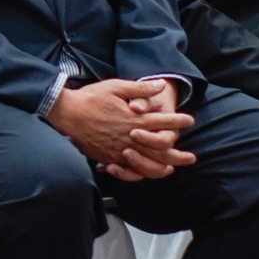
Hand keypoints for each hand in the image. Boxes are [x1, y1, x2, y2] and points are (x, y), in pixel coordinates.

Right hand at [47, 80, 194, 180]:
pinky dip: (141, 173)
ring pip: (147, 164)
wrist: (66, 113)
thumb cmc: (90, 98)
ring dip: (163, 167)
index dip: (178, 121)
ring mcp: (119, 150)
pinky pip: (128, 171)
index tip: (189, 120)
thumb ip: (139, 89)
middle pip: (160, 150)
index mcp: (133, 119)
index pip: (163, 122)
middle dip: (178, 154)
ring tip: (172, 168)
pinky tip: (147, 173)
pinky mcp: (108, 157)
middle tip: (192, 158)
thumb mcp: (115, 87)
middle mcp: (129, 137)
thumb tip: (159, 85)